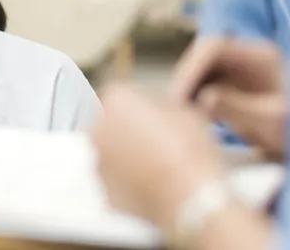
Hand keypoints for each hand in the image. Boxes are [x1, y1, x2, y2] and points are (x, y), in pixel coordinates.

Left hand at [91, 83, 226, 227]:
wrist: (190, 194)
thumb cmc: (190, 149)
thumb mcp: (184, 110)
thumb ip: (161, 106)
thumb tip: (160, 113)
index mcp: (117, 100)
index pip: (122, 94)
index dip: (142, 104)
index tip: (156, 114)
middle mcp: (99, 130)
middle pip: (110, 124)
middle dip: (128, 130)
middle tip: (156, 140)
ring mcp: (100, 164)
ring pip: (111, 155)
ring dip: (126, 156)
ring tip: (158, 165)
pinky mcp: (107, 193)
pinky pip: (116, 182)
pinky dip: (129, 182)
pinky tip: (153, 184)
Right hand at [170, 39, 289, 158]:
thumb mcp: (272, 123)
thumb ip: (238, 108)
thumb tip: (204, 98)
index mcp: (261, 55)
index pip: (214, 47)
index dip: (190, 68)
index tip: (178, 97)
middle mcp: (250, 58)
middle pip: (204, 57)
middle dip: (186, 81)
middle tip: (171, 113)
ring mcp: (244, 72)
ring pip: (204, 72)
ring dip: (189, 92)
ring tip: (180, 120)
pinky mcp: (240, 90)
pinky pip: (210, 87)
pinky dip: (198, 102)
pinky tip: (194, 123)